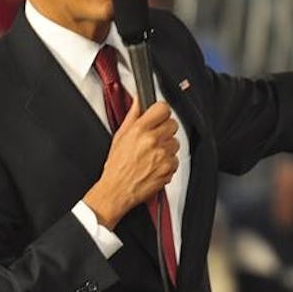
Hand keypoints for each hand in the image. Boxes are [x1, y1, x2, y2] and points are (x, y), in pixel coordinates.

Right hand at [83, 100, 179, 228]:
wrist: (117, 190)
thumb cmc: (116, 166)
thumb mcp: (120, 137)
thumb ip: (132, 116)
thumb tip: (138, 101)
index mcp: (140, 130)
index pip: (163, 108)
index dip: (161, 112)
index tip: (159, 116)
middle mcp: (152, 141)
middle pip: (173, 124)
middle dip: (165, 130)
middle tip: (155, 137)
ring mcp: (162, 155)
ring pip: (175, 142)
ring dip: (167, 147)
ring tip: (153, 154)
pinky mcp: (168, 168)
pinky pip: (175, 160)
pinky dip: (168, 162)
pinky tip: (155, 165)